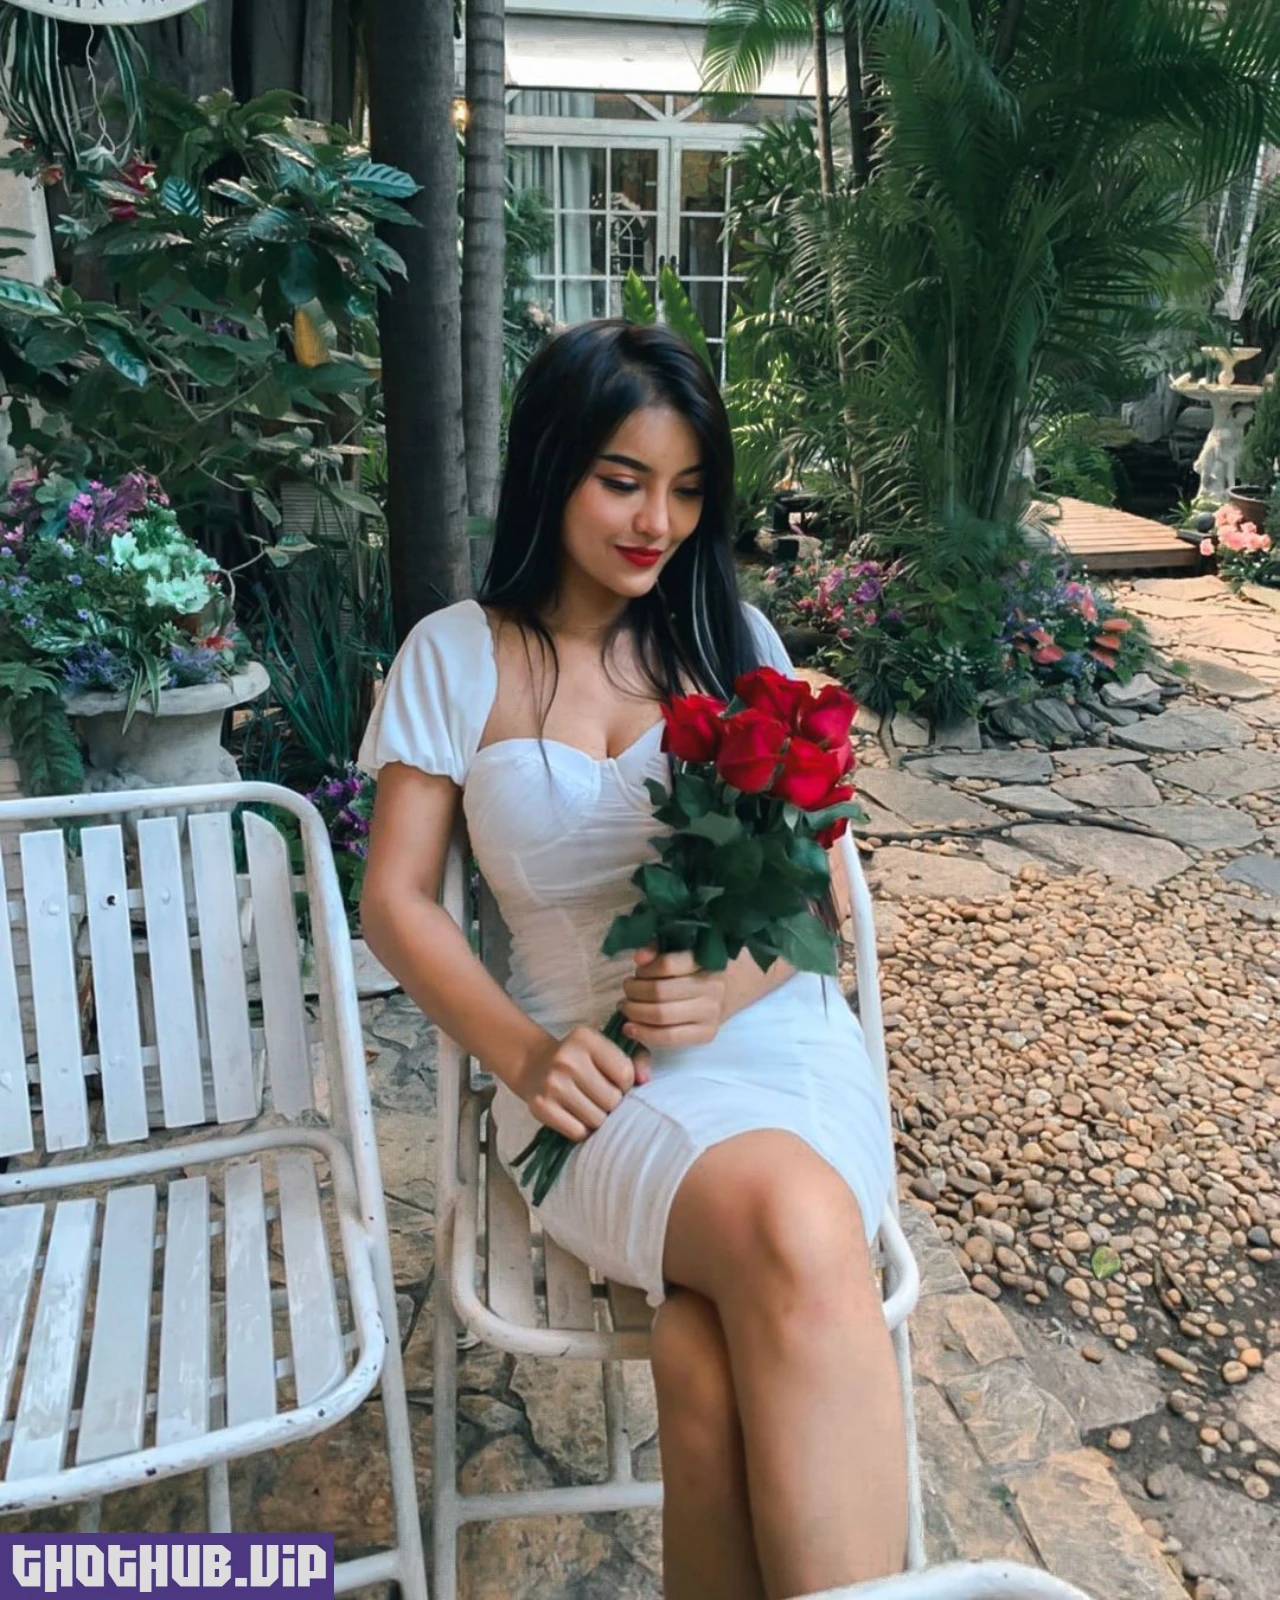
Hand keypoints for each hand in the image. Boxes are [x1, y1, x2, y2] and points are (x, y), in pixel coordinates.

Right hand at [516, 1026, 649, 1142]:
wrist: (535, 1064)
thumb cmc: (582, 1059)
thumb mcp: (607, 1047)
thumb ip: (636, 1058)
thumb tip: (645, 1080)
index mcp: (585, 1038)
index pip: (625, 1073)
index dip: (625, 1083)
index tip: (614, 1081)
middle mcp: (566, 1059)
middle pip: (612, 1100)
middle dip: (612, 1103)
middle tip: (600, 1096)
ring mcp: (551, 1084)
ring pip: (597, 1120)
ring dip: (597, 1118)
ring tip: (588, 1105)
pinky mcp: (540, 1107)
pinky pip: (577, 1132)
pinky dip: (581, 1130)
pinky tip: (575, 1115)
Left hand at [618, 948, 728, 1051]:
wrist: (721, 993)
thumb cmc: (691, 971)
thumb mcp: (676, 952)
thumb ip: (656, 950)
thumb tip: (639, 957)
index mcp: (705, 960)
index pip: (668, 964)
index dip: (646, 969)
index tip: (638, 970)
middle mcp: (712, 987)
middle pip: (660, 992)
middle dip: (634, 992)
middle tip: (626, 991)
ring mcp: (710, 1012)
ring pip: (662, 1015)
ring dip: (635, 1012)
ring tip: (626, 1007)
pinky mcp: (706, 1034)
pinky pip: (669, 1037)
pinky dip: (644, 1034)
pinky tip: (630, 1028)